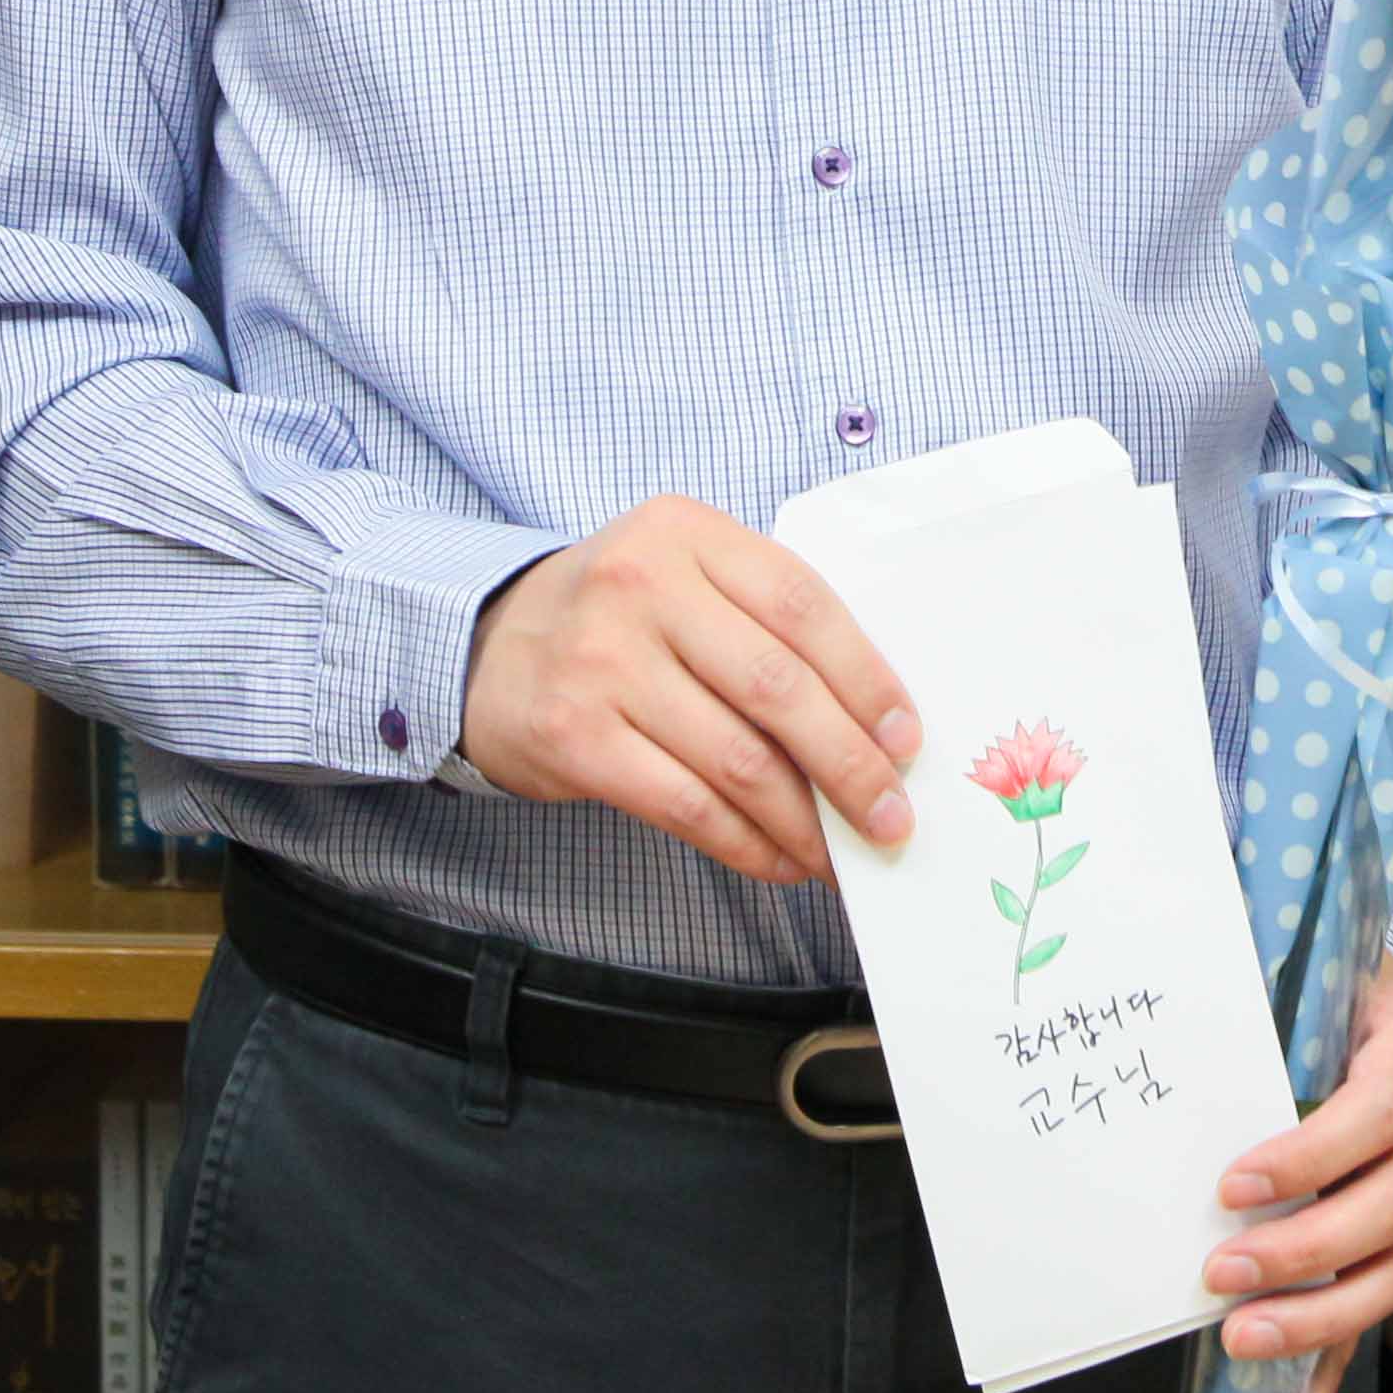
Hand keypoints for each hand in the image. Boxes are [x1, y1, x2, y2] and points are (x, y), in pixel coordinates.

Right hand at [456, 496, 918, 886]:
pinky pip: (686, 805)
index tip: (906, 739)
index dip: (866, 678)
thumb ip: (764, 619)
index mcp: (686, 532)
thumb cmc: (619, 617)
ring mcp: (601, 663)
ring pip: (737, 758)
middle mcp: (640, 587)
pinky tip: (778, 860)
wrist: (486, 647)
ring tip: (840, 852)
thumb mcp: (685, 576)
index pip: (802, 604)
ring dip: (803, 820)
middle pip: (777, 686)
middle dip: (849, 764)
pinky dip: (745, 843)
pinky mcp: (574, 738)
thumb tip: (873, 719)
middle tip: (890, 816)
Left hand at [1205, 967, 1392, 1392]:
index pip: (1381, 1107)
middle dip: (1306, 1250)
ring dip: (1323, 1313)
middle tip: (1220, 1273)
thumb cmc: (1311, 959)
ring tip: (1241, 1334)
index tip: (1232, 1184)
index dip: (1313, 1156)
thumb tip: (1163, 1022)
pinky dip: (1337, 1356)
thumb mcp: (1292, 960)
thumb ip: (1259, 993)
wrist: (1363, 969)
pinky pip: (1382, 1293)